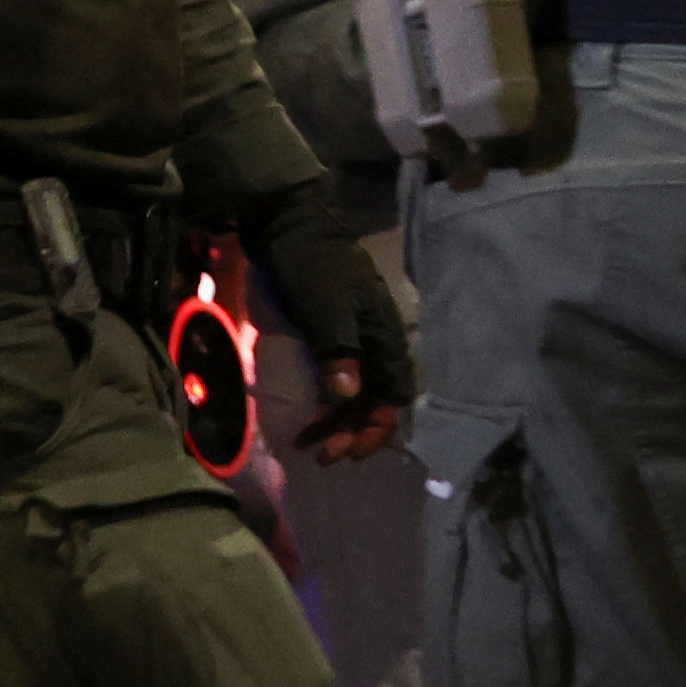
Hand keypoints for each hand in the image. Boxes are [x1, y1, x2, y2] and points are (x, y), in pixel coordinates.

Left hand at [237, 187, 414, 462]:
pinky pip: (335, 386)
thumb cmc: (315, 265)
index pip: (393, 394)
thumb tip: (347, 394)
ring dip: (338, 427)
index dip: (376, 427)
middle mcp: (374, 348)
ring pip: (355, 400)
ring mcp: (351, 347)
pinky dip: (324, 409)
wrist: (292, 229)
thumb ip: (339, 348)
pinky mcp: (329, 344)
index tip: (350, 450)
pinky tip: (305, 424)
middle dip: (354, 434)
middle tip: (324, 457)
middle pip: (375, 404)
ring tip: (311, 448)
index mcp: (384, 338)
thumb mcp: (328, 304)